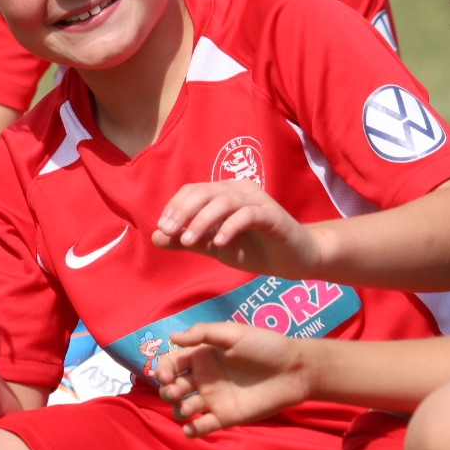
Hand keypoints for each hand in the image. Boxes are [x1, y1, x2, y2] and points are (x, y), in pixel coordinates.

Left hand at [152, 181, 322, 276]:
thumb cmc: (254, 249)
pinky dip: (231, 227)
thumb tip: (155, 236)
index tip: (162, 228)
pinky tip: (220, 243)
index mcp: (224, 192)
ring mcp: (258, 200)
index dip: (175, 206)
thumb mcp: (214, 247)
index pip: (193, 190)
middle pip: (205, 191)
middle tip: (168, 232)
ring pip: (224, 201)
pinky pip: (248, 215)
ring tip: (189, 241)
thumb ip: (187, 241)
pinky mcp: (273, 215)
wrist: (294, 260)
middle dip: (182, 211)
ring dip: (202, 220)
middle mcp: (240, 190)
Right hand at [155, 321, 308, 437]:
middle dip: (167, 391)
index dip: (162, 370)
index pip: (171, 365)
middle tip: (175, 391)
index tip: (165, 375)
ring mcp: (213, 400)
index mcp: (201, 357)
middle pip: (173, 388)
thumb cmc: (264, 346)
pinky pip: (202, 426)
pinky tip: (191, 428)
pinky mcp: (225, 418)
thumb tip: (172, 338)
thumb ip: (202, 333)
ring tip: (188, 408)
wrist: (293, 370)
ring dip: (179, 410)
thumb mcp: (232, 333)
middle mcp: (203, 379)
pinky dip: (192, 430)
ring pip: (184, 408)